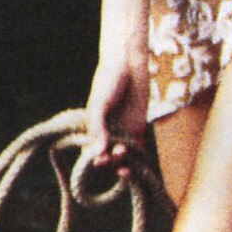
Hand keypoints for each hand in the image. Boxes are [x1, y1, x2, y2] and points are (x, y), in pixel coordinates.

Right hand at [85, 48, 150, 169]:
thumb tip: (99, 153)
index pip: (91, 151)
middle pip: (108, 157)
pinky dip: (139, 160)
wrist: (129, 65)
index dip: (96, 159)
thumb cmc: (109, 82)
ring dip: (124, 163)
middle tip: (116, 155)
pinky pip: (138, 150)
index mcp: (92, 129)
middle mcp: (106, 133)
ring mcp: (122, 132)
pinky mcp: (137, 130)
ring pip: (123, 157)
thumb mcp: (100, 104)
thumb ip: (97, 128)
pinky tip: (140, 165)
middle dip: (111, 161)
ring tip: (124, 153)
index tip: (101, 160)